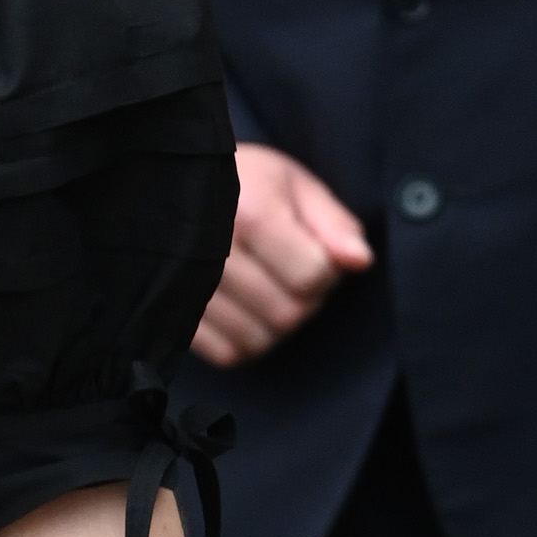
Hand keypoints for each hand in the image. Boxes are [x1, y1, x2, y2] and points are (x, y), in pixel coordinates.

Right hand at [193, 142, 372, 369]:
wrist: (175, 185)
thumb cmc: (245, 182)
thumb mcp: (294, 185)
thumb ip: (334, 224)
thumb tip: (361, 261)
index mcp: (248, 213)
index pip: (312, 276)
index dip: (326, 271)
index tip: (314, 252)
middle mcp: (213, 253)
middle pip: (287, 314)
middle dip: (304, 300)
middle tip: (291, 271)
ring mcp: (188, 288)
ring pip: (259, 340)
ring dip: (275, 324)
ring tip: (267, 288)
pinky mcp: (176, 314)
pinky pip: (227, 353)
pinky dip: (244, 341)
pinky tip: (243, 309)